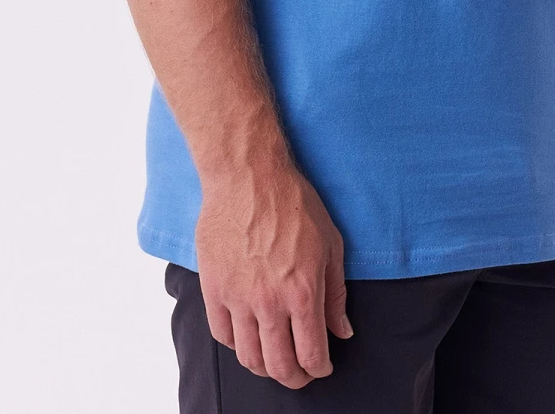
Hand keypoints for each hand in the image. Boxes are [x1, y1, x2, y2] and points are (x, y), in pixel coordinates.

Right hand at [193, 157, 352, 387]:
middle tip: (300, 373)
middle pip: (279, 366)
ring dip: (265, 368)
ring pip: (249, 358)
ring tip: (274, 360)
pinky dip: (236, 345)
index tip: (322, 367)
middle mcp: (270, 303)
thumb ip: (336, 293)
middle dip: (294, 378)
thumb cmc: (293, 203)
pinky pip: (222, 335)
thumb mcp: (330, 243)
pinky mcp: (213, 289)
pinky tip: (247, 337)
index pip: (311, 355)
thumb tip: (341, 331)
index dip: (319, 369)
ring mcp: (238, 298)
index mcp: (303, 293)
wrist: (248, 176)